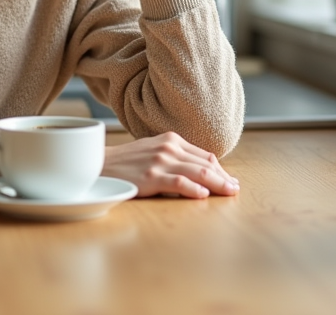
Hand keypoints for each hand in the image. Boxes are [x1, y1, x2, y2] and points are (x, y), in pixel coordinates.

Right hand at [102, 132, 239, 198]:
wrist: (100, 164)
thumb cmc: (127, 161)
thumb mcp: (153, 151)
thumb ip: (175, 157)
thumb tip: (199, 172)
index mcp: (171, 140)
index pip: (205, 156)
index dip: (221, 170)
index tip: (230, 181)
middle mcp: (169, 147)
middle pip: (206, 164)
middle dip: (224, 178)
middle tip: (235, 189)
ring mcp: (160, 162)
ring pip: (198, 172)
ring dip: (218, 184)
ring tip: (229, 193)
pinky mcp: (151, 176)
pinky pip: (178, 182)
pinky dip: (193, 189)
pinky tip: (203, 195)